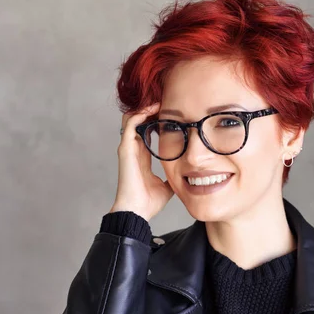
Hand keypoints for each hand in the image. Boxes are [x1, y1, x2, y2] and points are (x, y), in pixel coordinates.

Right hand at [111, 103, 173, 219]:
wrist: (137, 212)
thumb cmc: (149, 202)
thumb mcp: (168, 186)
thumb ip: (174, 177)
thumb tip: (187, 176)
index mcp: (142, 157)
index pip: (147, 132)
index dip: (157, 121)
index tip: (172, 114)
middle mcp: (134, 150)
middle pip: (139, 121)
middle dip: (151, 110)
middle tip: (167, 102)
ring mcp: (128, 149)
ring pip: (132, 118)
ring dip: (145, 108)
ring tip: (159, 101)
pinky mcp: (125, 149)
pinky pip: (130, 124)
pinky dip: (141, 114)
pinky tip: (152, 109)